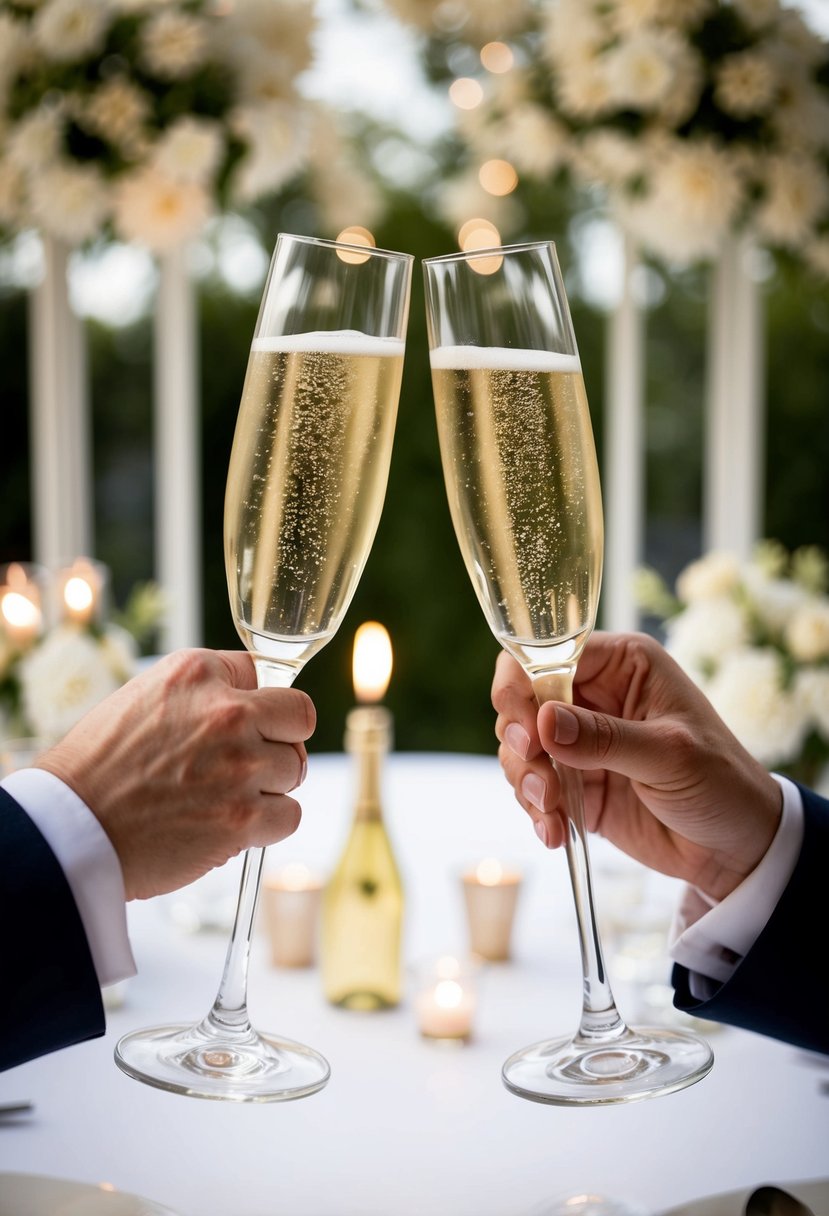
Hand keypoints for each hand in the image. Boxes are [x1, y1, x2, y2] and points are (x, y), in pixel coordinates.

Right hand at [36, 650, 314, 900]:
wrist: (69, 826)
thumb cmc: (98, 768)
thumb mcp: (142, 698)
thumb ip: (199, 695)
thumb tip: (252, 707)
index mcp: (197, 673)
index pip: (259, 671)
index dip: (247, 702)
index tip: (228, 726)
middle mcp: (227, 711)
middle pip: (299, 716)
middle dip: (279, 740)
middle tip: (247, 762)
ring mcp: (240, 764)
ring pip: (294, 768)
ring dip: (268, 787)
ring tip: (223, 799)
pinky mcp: (244, 816)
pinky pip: (290, 815)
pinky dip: (268, 826)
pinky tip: (232, 826)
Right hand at [492, 632, 781, 901]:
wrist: (736, 847)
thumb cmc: (721, 783)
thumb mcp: (670, 755)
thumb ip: (605, 738)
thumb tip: (543, 722)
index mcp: (624, 665)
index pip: (549, 653)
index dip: (524, 686)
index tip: (524, 730)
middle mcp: (596, 695)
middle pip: (523, 700)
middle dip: (519, 741)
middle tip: (536, 777)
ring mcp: (581, 740)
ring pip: (522, 746)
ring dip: (526, 781)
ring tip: (550, 812)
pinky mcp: (576, 781)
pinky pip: (533, 785)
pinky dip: (535, 809)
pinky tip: (554, 833)